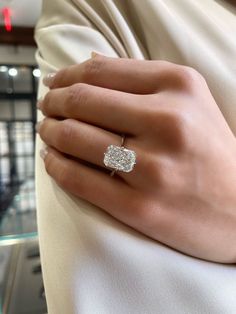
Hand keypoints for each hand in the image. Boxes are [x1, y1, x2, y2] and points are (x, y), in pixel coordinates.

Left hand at [37, 53, 235, 262]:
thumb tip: (85, 62)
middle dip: (53, 103)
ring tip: (48, 132)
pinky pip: (79, 180)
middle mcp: (168, 122)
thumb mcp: (189, 100)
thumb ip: (139, 78)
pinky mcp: (140, 207)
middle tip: (47, 107)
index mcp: (179, 88)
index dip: (67, 75)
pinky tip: (52, 161)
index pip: (101, 71)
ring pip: (75, 138)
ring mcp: (153, 168)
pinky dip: (56, 166)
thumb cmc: (209, 151)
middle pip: (82, 102)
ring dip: (50, 132)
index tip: (54, 83)